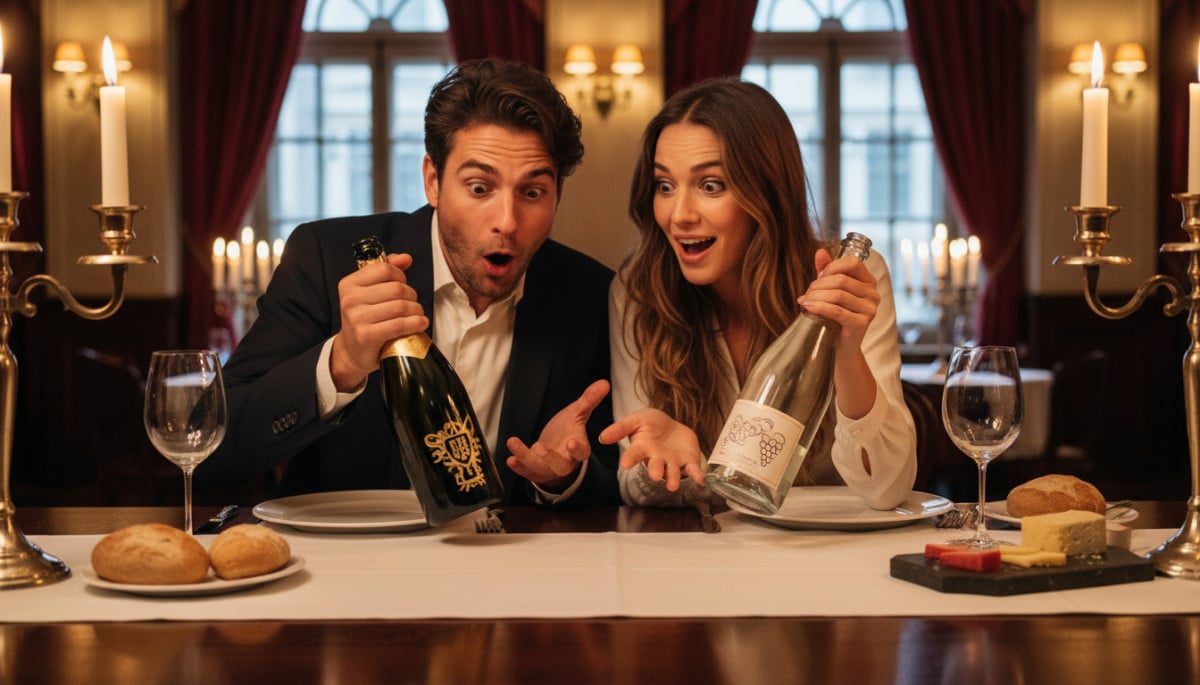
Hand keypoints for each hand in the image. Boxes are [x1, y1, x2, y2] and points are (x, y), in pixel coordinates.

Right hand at [329, 252, 428, 391]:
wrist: (353, 351)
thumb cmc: (365, 318)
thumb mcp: (370, 292)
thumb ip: (387, 271)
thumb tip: (406, 258)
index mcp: (349, 284)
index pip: (384, 269)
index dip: (400, 276)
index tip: (403, 285)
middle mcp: (350, 299)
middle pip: (397, 288)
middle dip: (412, 296)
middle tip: (412, 304)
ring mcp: (357, 318)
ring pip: (401, 306)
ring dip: (416, 311)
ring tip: (417, 315)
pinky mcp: (366, 336)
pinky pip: (399, 324)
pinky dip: (415, 323)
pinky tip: (420, 324)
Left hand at [506, 379, 610, 490]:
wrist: (556, 447)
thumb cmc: (568, 430)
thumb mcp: (577, 413)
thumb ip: (589, 400)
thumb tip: (604, 383)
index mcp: (579, 450)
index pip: (581, 453)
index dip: (577, 449)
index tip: (572, 442)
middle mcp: (565, 462)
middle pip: (560, 466)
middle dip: (549, 458)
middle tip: (539, 447)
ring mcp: (549, 469)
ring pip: (539, 468)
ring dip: (525, 457)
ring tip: (513, 442)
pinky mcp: (535, 471)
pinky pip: (527, 472)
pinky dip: (518, 467)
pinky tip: (510, 459)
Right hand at [599, 408, 704, 491]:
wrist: (671, 426)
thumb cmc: (650, 424)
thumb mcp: (635, 420)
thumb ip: (620, 428)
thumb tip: (602, 437)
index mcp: (642, 449)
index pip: (634, 454)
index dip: (629, 459)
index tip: (625, 464)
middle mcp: (656, 459)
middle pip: (655, 466)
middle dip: (656, 471)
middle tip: (656, 475)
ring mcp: (672, 462)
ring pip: (672, 472)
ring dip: (673, 478)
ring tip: (672, 485)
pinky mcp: (688, 462)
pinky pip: (692, 470)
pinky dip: (696, 475)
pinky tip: (699, 479)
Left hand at [797, 247, 879, 355]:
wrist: (839, 347)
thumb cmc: (834, 317)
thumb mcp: (829, 291)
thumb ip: (826, 271)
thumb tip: (820, 251)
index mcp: (868, 282)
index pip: (853, 263)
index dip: (832, 267)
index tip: (818, 278)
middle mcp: (873, 294)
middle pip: (842, 280)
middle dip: (819, 285)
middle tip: (806, 294)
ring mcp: (870, 310)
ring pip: (838, 295)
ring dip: (816, 296)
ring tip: (804, 302)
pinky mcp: (861, 324)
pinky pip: (837, 311)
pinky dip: (819, 307)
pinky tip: (807, 307)